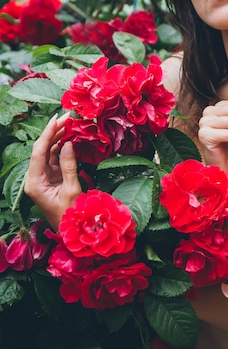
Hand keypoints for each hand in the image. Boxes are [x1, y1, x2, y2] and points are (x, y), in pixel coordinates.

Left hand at [24, 113, 81, 229]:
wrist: (73, 232)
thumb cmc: (72, 215)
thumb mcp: (72, 190)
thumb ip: (69, 166)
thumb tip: (69, 143)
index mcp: (35, 183)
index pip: (38, 152)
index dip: (48, 133)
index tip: (58, 119)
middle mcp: (35, 179)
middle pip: (42, 149)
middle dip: (53, 132)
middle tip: (68, 117)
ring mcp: (43, 178)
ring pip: (48, 152)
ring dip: (59, 137)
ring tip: (70, 123)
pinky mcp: (51, 178)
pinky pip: (55, 158)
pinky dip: (63, 147)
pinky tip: (70, 137)